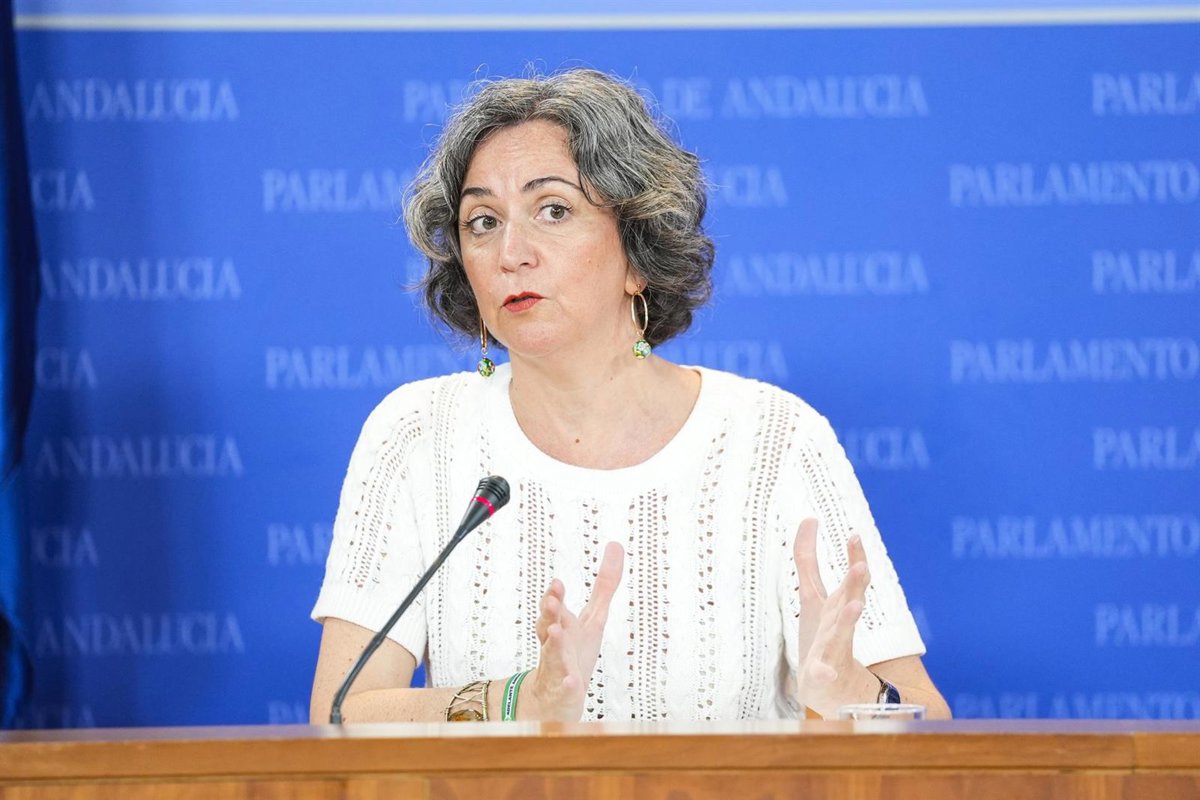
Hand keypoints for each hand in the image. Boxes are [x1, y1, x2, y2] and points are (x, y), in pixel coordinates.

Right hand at [523, 541, 623, 720]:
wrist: (554, 697)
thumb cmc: (576, 651)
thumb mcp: (594, 616)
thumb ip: (604, 584)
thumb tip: (616, 544)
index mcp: (561, 625)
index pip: (555, 607)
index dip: (555, 595)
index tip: (558, 582)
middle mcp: (555, 643)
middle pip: (549, 625)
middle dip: (550, 612)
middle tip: (552, 600)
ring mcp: (558, 667)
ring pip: (553, 654)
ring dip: (555, 643)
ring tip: (555, 631)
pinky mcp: (565, 690)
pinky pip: (566, 688)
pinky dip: (569, 684)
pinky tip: (574, 681)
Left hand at [792, 518, 874, 716]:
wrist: (828, 685)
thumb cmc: (823, 633)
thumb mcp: (813, 592)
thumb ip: (807, 558)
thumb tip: (809, 518)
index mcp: (841, 604)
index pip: (853, 579)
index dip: (854, 558)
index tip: (854, 535)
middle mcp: (842, 623)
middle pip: (851, 601)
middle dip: (857, 584)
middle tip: (862, 568)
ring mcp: (834, 648)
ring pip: (842, 633)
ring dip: (847, 620)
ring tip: (854, 606)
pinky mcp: (823, 672)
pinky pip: (824, 672)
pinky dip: (825, 671)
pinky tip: (824, 671)